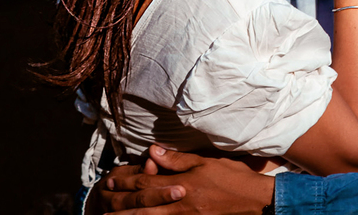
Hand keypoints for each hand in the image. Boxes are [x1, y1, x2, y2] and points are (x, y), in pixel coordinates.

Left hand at [99, 145, 273, 213]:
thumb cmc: (233, 178)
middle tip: (103, 200)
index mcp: (182, 184)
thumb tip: (154, 152)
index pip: (148, 181)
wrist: (254, 200)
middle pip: (143, 205)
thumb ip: (178, 160)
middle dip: (121, 203)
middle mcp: (180, 203)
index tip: (110, 179)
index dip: (127, 180)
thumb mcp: (206, 162)